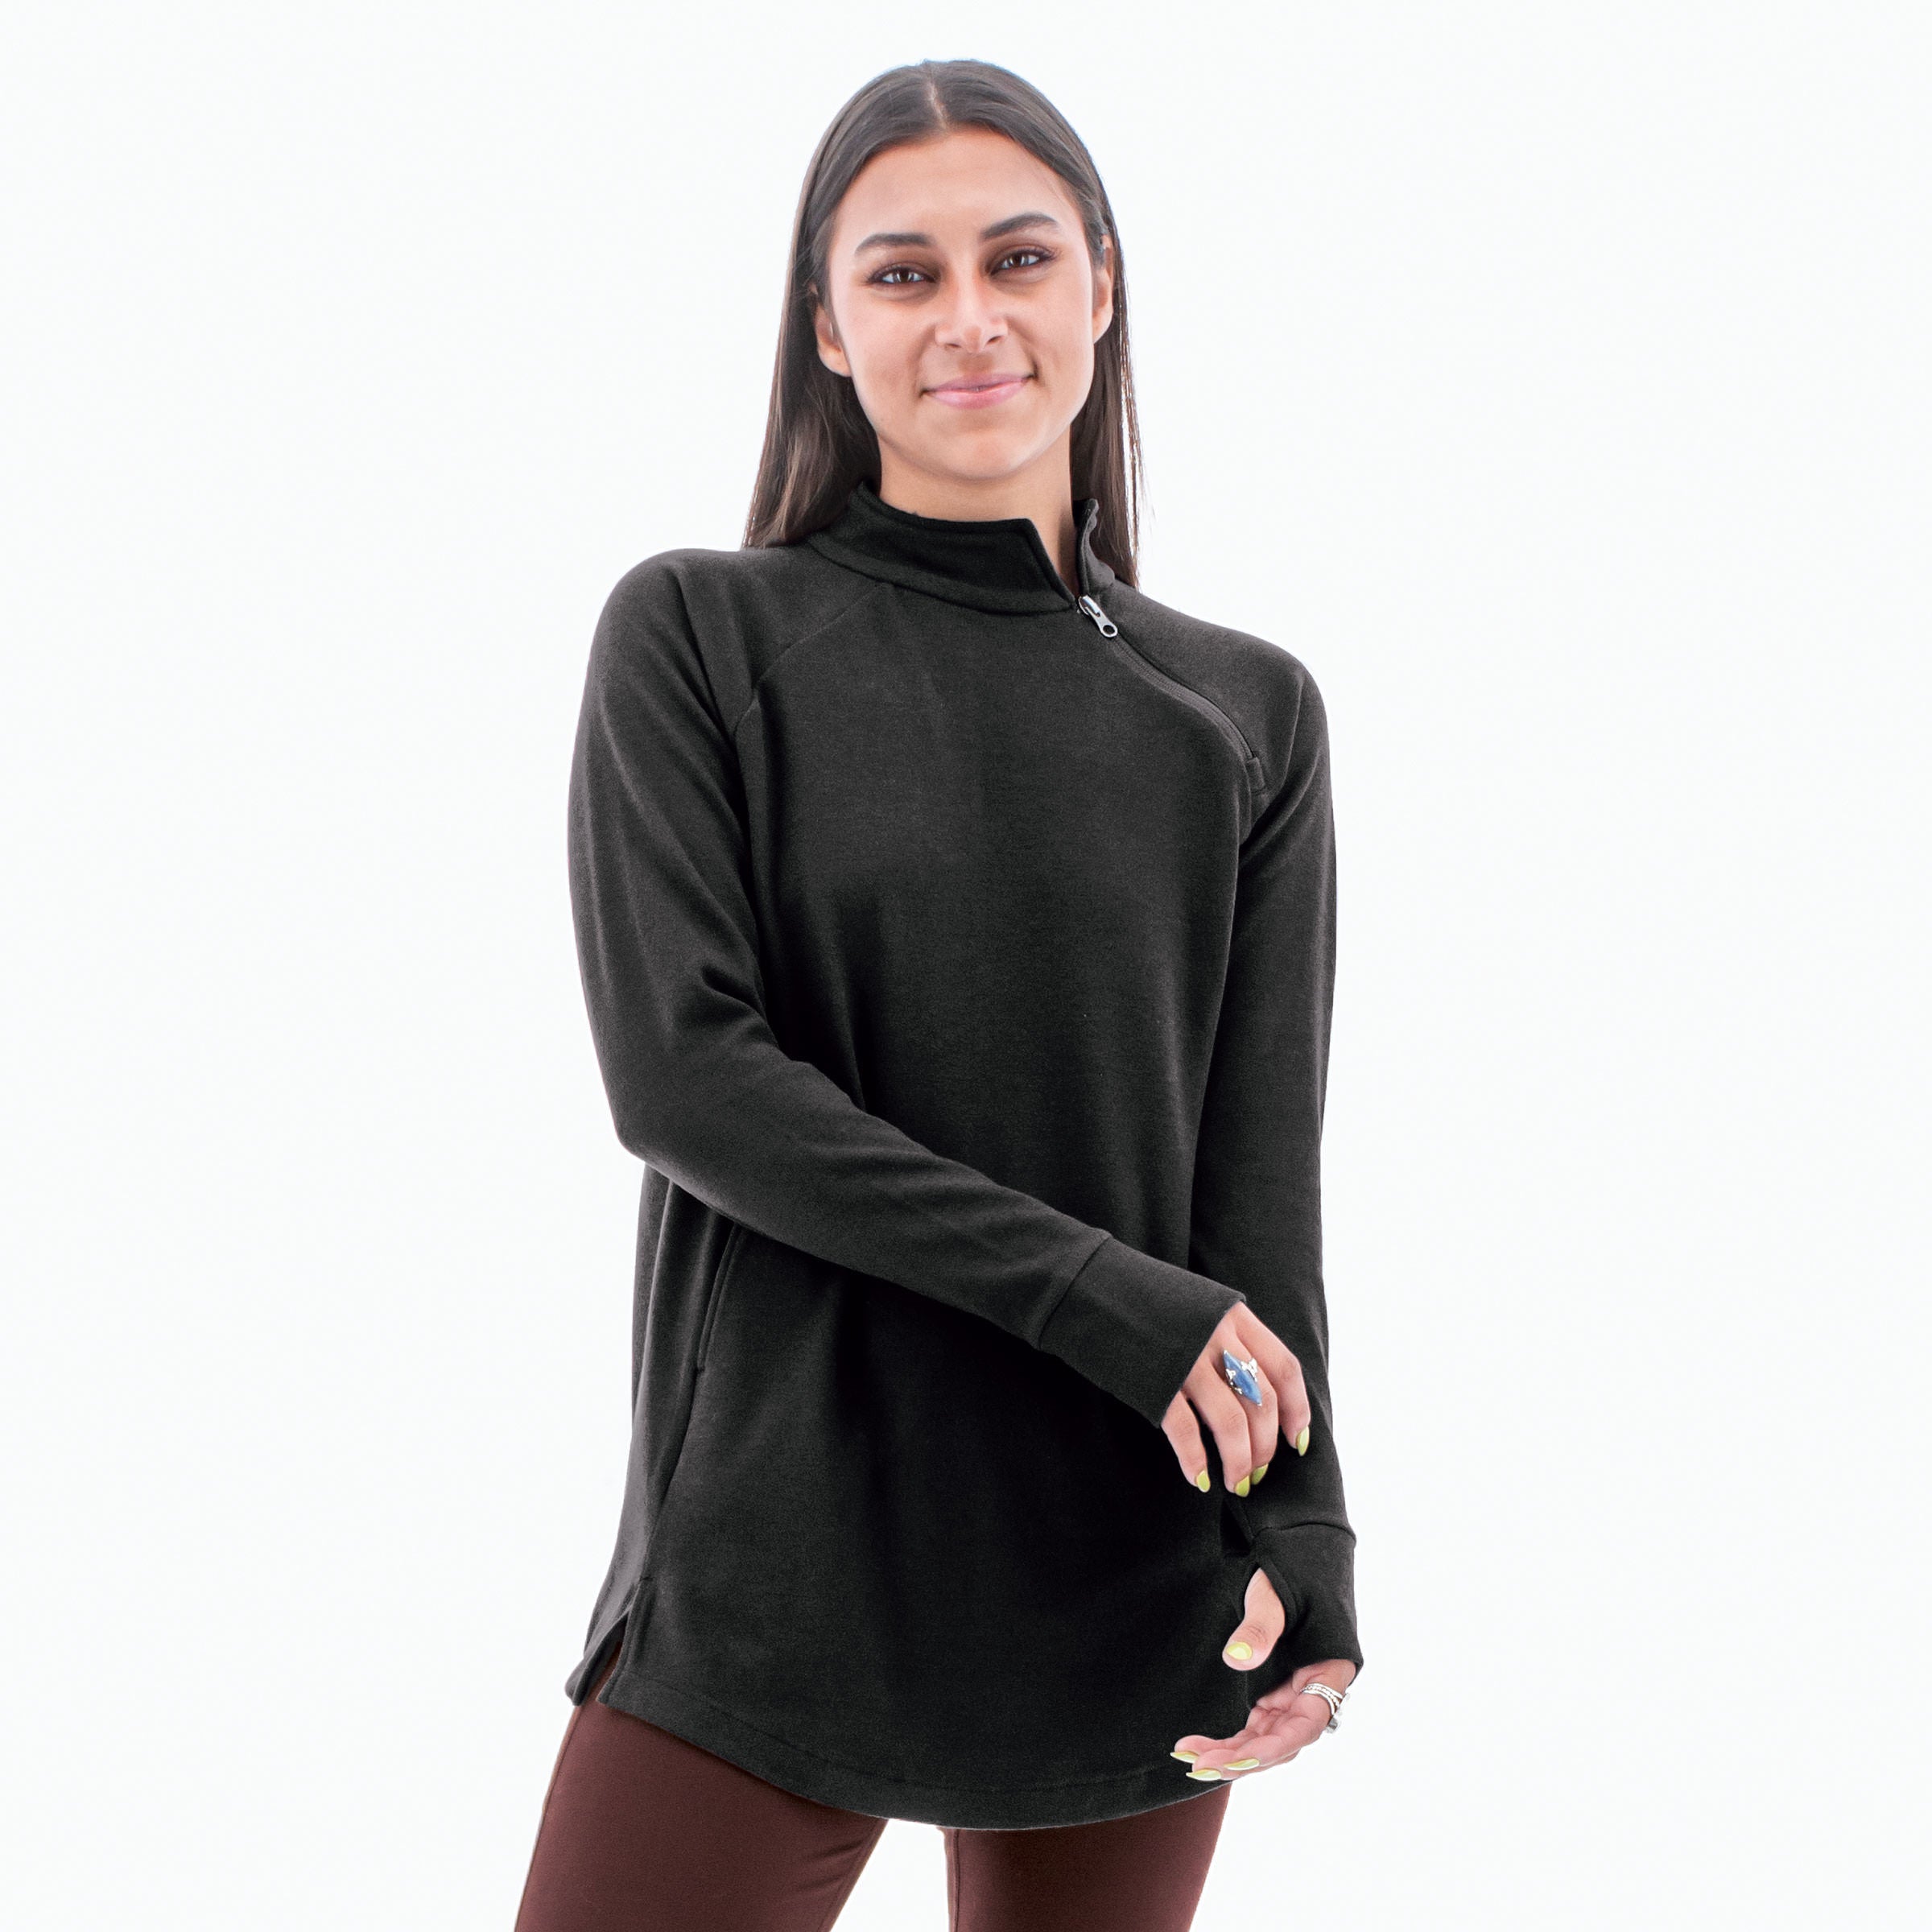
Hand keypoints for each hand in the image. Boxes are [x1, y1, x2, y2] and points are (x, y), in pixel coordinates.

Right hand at [1162, 1304, 1309, 1494]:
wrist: (1088, 1285)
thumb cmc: (1143, 1300)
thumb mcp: (1199, 1307)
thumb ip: (1227, 1338)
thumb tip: (1251, 1393)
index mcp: (1234, 1315)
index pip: (1285, 1369)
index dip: (1297, 1410)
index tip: (1296, 1441)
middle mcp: (1217, 1336)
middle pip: (1261, 1403)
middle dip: (1265, 1448)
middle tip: (1257, 1474)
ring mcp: (1187, 1359)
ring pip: (1232, 1423)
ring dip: (1239, 1462)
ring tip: (1235, 1483)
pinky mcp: (1156, 1380)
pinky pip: (1186, 1431)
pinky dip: (1195, 1460)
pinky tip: (1197, 1477)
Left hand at [1171, 1565, 1355, 1779]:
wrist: (1296, 1548)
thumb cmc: (1293, 1569)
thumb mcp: (1273, 1595)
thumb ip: (1259, 1628)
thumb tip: (1236, 1658)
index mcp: (1331, 1671)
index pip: (1307, 1725)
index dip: (1274, 1746)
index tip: (1239, 1757)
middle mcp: (1315, 1691)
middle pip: (1283, 1741)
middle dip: (1243, 1757)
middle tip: (1199, 1765)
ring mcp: (1294, 1694)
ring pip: (1266, 1739)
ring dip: (1232, 1753)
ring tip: (1191, 1759)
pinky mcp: (1275, 1691)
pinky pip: (1255, 1726)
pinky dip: (1231, 1739)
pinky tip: (1199, 1746)